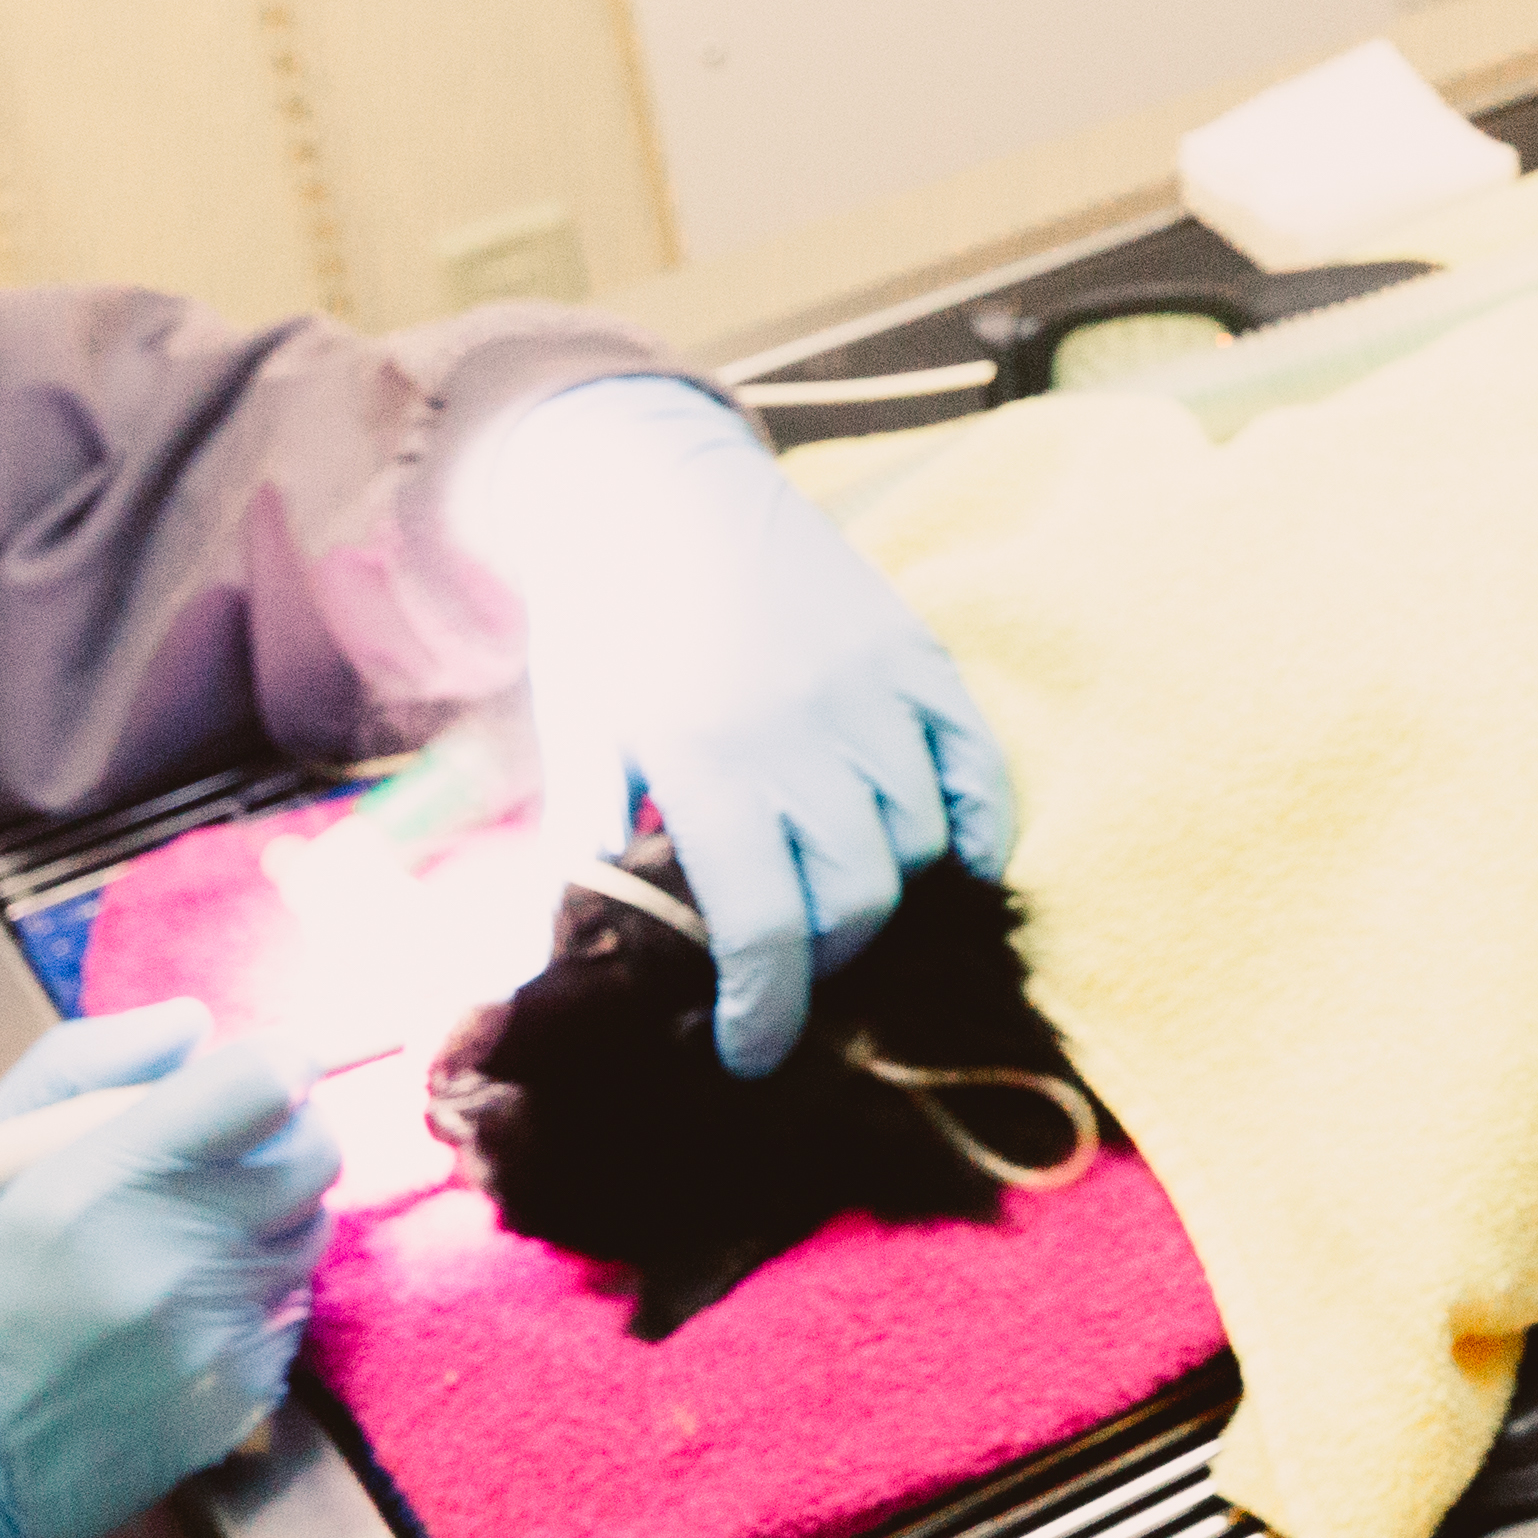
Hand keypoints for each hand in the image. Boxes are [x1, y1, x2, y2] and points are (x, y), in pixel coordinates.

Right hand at [0, 1004, 338, 1537]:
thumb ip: (85, 1065)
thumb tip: (195, 1021)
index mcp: (96, 1185)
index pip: (262, 1086)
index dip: (277, 1065)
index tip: (262, 1073)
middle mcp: (170, 1257)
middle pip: (313, 1152)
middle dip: (280, 1138)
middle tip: (218, 1158)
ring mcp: (215, 1332)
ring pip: (310, 1230)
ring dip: (267, 1220)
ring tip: (176, 1245)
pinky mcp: (243, 1393)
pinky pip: (291, 1310)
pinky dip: (254, 1298)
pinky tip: (176, 1317)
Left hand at [466, 374, 1017, 1076]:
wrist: (655, 482)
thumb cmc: (604, 621)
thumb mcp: (576, 735)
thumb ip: (584, 850)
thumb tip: (560, 966)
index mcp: (703, 759)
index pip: (759, 929)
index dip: (764, 1011)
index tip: (749, 1055)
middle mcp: (801, 730)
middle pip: (855, 900)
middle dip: (827, 968)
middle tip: (792, 985)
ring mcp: (872, 689)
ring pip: (920, 843)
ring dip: (890, 900)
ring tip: (847, 918)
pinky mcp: (918, 654)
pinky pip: (977, 767)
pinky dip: (976, 829)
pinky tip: (952, 866)